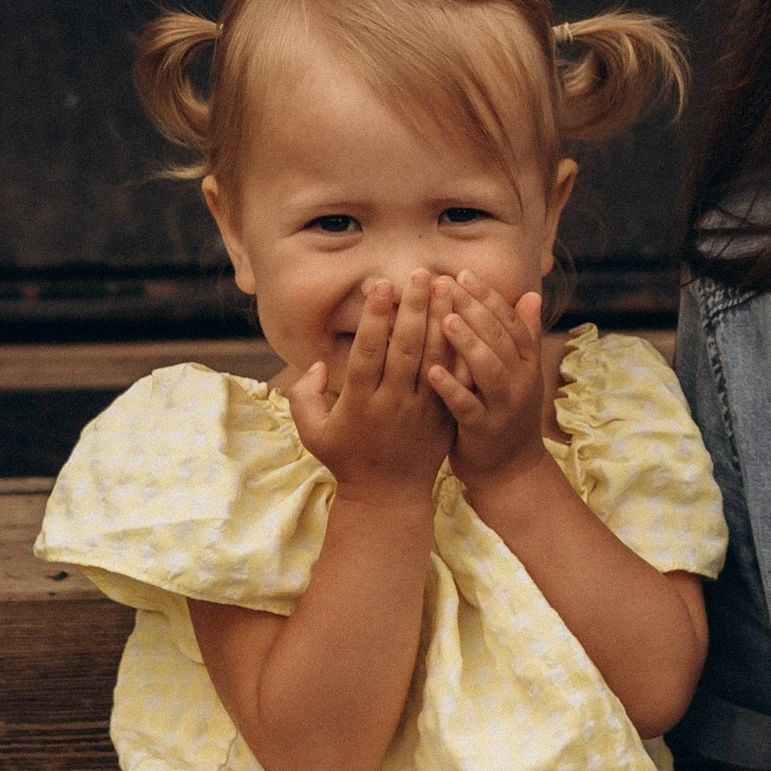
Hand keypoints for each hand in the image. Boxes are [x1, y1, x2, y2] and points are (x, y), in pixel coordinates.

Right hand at [286, 274, 451, 502]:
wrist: (387, 497)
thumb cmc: (346, 459)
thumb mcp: (312, 433)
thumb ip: (303, 396)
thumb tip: (317, 363)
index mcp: (359, 403)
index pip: (368, 352)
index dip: (375, 318)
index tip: (381, 285)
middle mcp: (392, 404)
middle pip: (406, 348)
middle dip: (413, 308)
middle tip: (419, 273)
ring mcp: (422, 411)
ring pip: (435, 359)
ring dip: (440, 320)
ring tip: (445, 285)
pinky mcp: (443, 416)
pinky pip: (456, 379)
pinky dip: (461, 350)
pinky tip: (466, 322)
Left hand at [426, 278, 549, 485]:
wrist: (511, 470)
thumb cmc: (506, 412)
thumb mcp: (519, 373)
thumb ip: (522, 335)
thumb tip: (531, 294)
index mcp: (527, 363)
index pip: (510, 321)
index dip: (488, 296)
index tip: (462, 274)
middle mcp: (522, 382)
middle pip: (500, 339)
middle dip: (473, 309)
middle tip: (446, 284)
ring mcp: (505, 407)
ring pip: (490, 369)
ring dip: (468, 342)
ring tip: (444, 319)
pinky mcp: (485, 430)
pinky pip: (468, 406)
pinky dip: (452, 388)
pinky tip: (432, 371)